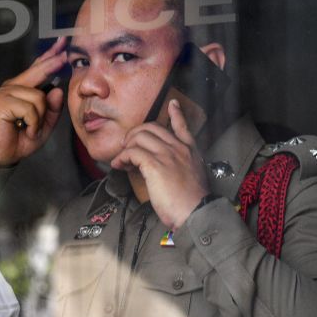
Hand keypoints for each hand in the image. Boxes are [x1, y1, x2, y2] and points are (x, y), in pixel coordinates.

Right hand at [0, 37, 67, 167]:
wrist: (0, 156)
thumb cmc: (20, 139)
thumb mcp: (43, 125)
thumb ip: (52, 109)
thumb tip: (57, 89)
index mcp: (23, 88)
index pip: (38, 67)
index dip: (50, 55)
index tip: (63, 42)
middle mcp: (13, 86)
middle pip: (39, 71)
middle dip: (53, 64)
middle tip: (67, 55)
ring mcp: (6, 92)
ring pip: (39, 97)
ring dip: (40, 118)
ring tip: (30, 129)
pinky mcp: (2, 102)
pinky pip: (31, 108)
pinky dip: (33, 123)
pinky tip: (25, 130)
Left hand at [110, 99, 209, 229]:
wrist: (197, 212)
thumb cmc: (193, 202)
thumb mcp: (194, 179)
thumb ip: (182, 168)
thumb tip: (165, 169)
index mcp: (190, 151)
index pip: (183, 127)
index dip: (176, 114)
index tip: (172, 104)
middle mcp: (179, 149)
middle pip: (152, 128)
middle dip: (134, 134)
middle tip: (127, 146)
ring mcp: (167, 155)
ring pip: (139, 137)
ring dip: (126, 146)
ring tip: (121, 159)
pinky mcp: (155, 165)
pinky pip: (132, 152)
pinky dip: (122, 157)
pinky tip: (119, 165)